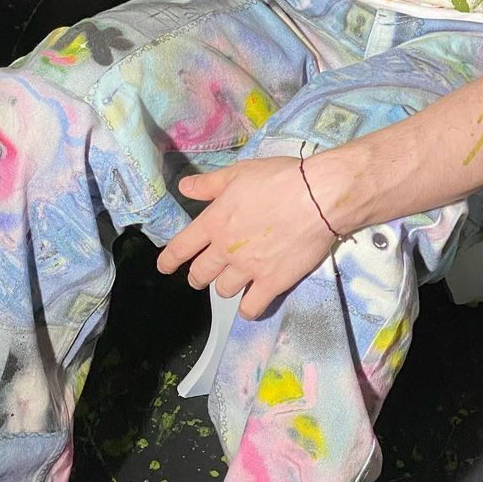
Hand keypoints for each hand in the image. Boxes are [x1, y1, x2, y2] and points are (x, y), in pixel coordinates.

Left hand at [157, 157, 337, 318]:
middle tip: (203, 275)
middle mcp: (226, 249)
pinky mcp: (272, 283)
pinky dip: (248, 308)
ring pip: (223, 291)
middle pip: (200, 274)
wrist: (317, 197)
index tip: (165, 267)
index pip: (181, 247)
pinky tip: (251, 302)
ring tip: (235, 280)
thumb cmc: (279, 179)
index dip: (169, 260)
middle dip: (198, 276)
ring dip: (225, 287)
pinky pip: (250, 308)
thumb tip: (184, 187)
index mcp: (215, 222)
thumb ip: (209, 184)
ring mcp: (248, 269)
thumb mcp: (239, 173)